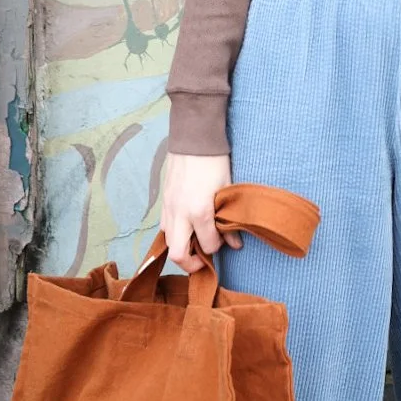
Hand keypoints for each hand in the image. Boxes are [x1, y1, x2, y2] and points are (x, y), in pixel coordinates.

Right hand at [161, 152, 243, 273]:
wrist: (193, 136)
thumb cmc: (214, 160)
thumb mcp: (227, 189)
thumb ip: (229, 218)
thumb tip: (236, 242)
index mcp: (199, 211)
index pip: (207, 245)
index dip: (218, 247)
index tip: (224, 240)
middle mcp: (180, 213)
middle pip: (178, 255)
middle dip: (191, 264)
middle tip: (203, 260)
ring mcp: (169, 207)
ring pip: (168, 242)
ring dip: (182, 247)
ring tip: (196, 241)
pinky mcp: (164, 200)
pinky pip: (165, 226)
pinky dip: (175, 232)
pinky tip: (187, 225)